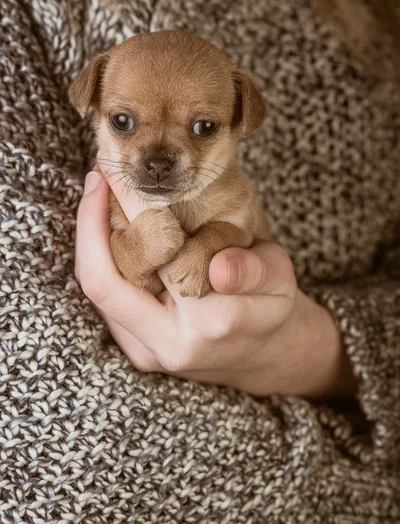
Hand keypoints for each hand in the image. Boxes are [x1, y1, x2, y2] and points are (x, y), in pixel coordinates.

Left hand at [75, 169, 355, 397]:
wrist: (260, 353)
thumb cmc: (271, 305)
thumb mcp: (278, 278)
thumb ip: (253, 270)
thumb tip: (220, 268)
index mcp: (209, 323)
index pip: (157, 257)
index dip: (132, 207)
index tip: (119, 171)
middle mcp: (169, 345)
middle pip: (103, 282)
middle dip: (91, 224)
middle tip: (97, 180)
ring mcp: (147, 353)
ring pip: (100, 290)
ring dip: (94, 240)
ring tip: (102, 197)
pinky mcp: (136, 351)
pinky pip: (108, 300)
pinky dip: (105, 260)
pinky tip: (113, 231)